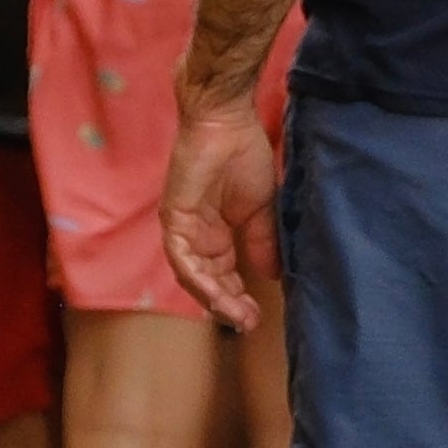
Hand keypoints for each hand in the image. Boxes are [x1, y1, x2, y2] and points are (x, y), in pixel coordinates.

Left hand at [159, 92, 282, 332]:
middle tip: (249, 325)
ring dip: (215, 299)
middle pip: (208, 280)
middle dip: (228, 305)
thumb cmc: (244, 156)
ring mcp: (182, 228)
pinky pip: (182, 257)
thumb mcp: (262, 209)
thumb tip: (273, 276)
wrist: (227, 123)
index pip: (224, 273)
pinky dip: (199, 278)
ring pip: (193, 275)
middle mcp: (196, 235)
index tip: (257, 317)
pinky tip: (218, 295)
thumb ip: (263, 242)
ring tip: (237, 317)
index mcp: (215, 232)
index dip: (239, 297)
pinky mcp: (174, 218)